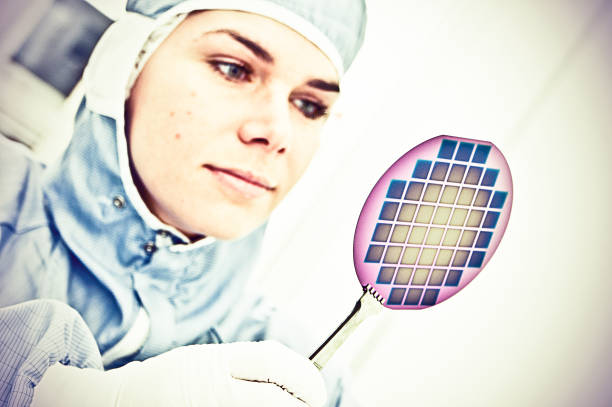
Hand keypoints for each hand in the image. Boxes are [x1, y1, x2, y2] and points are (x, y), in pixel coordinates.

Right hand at [31, 340, 325, 406]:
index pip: (274, 362)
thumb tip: (298, 373)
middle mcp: (212, 391)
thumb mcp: (209, 359)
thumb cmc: (171, 381)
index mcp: (214, 362)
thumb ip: (248, 363)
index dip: (305, 375)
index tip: (316, 386)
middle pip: (276, 400)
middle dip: (304, 403)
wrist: (117, 404)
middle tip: (311, 404)